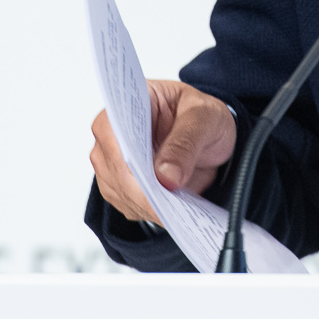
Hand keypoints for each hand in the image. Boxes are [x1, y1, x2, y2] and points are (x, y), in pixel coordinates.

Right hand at [89, 79, 238, 225]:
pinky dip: (153, 212)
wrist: (207, 133)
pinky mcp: (124, 187)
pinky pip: (133, 206)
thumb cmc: (199, 115)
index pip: (115, 136)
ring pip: (123, 194)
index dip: (130, 163)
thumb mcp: (203, 118)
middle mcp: (111, 135)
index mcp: (124, 106)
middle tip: (174, 207)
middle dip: (145, 192)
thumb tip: (166, 177)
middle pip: (117, 171)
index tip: (153, 186)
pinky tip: (173, 211)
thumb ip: (185, 144)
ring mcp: (114, 163)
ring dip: (150, 205)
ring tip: (178, 209)